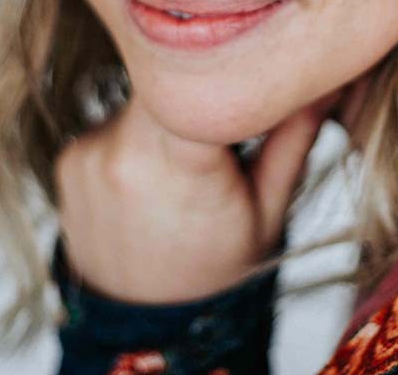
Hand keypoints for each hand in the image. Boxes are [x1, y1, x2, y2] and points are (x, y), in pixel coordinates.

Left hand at [53, 83, 346, 303]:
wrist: (144, 327)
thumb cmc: (214, 272)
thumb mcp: (268, 210)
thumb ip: (295, 136)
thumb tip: (329, 78)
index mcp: (176, 165)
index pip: (202, 81)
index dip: (228, 70)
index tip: (250, 81)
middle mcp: (120, 153)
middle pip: (165, 80)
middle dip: (196, 91)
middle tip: (221, 124)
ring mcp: (87, 155)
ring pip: (140, 99)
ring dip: (166, 114)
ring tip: (186, 164)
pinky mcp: (67, 159)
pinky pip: (113, 123)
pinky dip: (136, 137)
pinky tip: (152, 179)